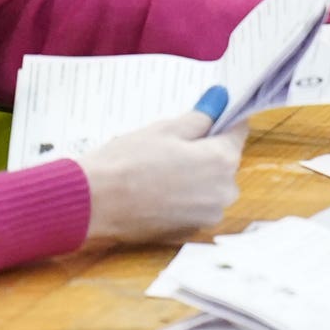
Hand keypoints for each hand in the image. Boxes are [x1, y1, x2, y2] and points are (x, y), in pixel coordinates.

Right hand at [78, 111, 245, 247]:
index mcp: (223, 160)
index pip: (237, 131)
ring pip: (210, 185)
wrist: (92, 204)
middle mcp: (224, 190)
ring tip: (159, 170)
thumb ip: (200, 117)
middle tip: (170, 147)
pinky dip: (183, 198)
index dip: (221, 122)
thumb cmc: (126, 162)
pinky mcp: (189, 231)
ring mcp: (208, 215)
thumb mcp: (165, 129)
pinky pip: (195, 206)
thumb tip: (221, 99)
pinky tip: (156, 191)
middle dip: (204, 152)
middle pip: (224, 161)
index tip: (207, 119)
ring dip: (195, 176)